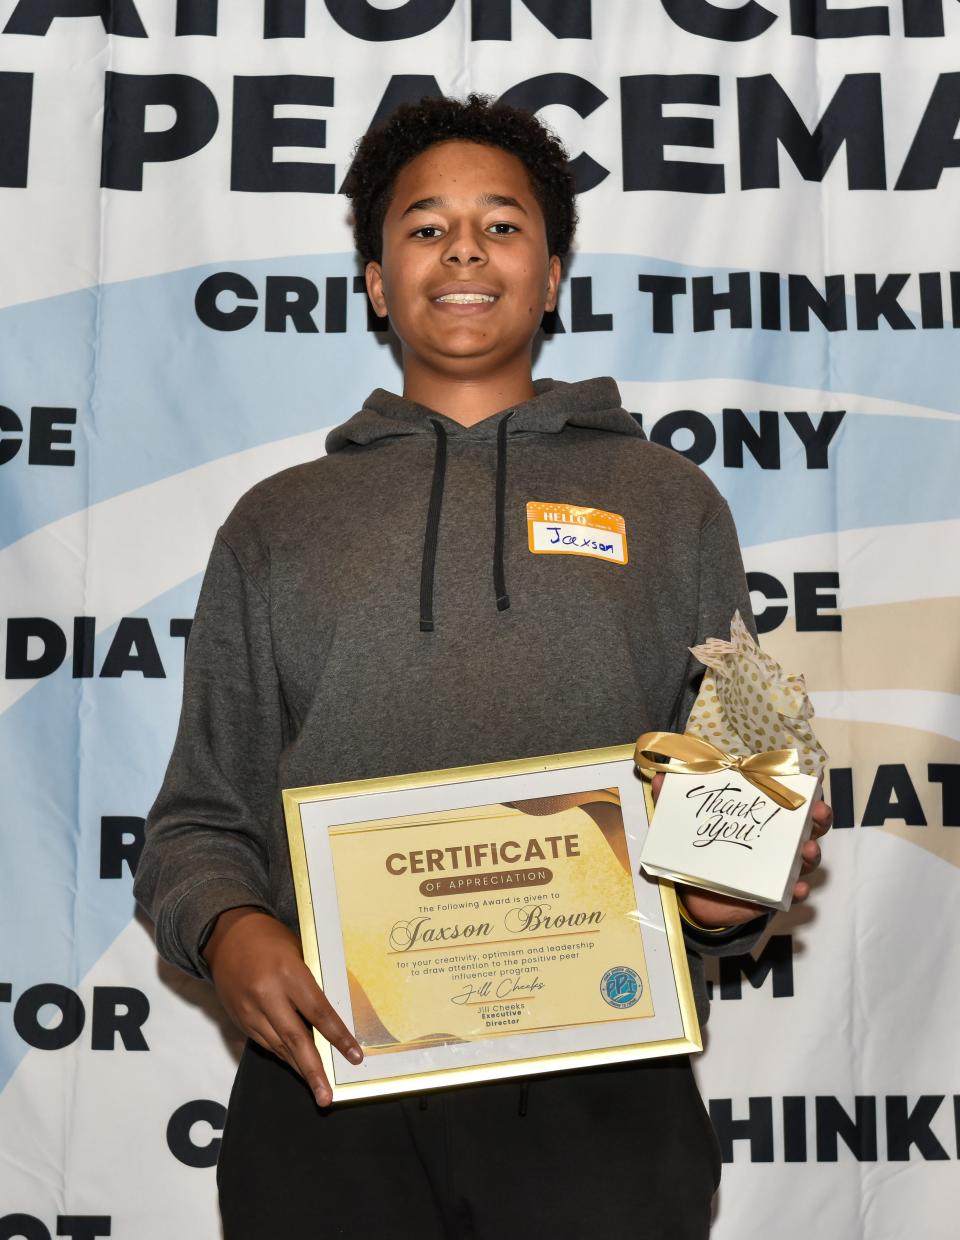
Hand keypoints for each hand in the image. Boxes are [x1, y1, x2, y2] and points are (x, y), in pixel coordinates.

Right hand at [202, 906, 362, 1104]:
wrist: (225, 935)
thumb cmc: (269, 939)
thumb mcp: (297, 951)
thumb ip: (310, 982)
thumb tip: (330, 1015)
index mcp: (287, 974)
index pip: (318, 1012)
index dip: (338, 1037)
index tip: (354, 1056)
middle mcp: (267, 995)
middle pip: (295, 1039)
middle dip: (313, 1070)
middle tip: (326, 1096)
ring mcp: (250, 1010)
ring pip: (278, 1047)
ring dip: (299, 1069)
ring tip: (317, 1090)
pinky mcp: (239, 1019)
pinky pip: (264, 1043)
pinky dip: (283, 1056)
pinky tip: (296, 1067)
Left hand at [650, 773, 832, 928]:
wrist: (693, 894)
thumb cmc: (699, 846)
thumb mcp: (685, 822)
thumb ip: (673, 801)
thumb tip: (660, 778)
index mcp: (761, 814)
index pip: (789, 796)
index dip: (804, 786)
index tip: (813, 778)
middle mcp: (777, 838)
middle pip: (810, 825)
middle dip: (819, 816)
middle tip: (817, 811)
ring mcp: (778, 866)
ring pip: (806, 858)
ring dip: (812, 852)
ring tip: (806, 851)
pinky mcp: (774, 894)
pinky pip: (792, 893)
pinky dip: (799, 890)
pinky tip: (798, 888)